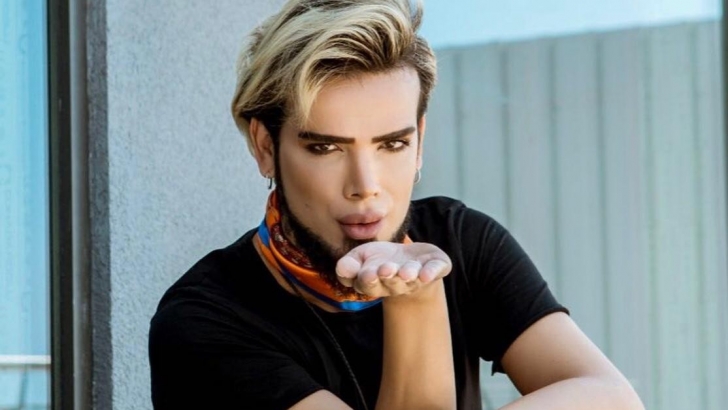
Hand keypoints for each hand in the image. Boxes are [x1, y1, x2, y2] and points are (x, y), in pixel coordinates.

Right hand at [335, 242, 451, 297]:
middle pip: (391, 283)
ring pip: (412, 278)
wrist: (409, 260)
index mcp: (375, 283)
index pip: (367, 284)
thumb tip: (342, 268)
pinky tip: (428, 274)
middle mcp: (396, 284)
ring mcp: (417, 278)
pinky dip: (432, 272)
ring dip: (409, 275)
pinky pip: (435, 271)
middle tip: (386, 269)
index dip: (367, 280)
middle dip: (389, 276)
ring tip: (407, 272)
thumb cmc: (380, 259)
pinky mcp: (435, 268)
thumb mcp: (360, 257)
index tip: (367, 274)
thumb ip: (349, 264)